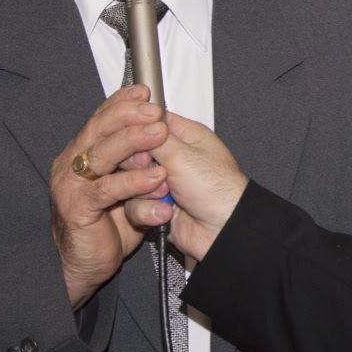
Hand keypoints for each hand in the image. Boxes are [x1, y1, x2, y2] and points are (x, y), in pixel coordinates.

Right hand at [50, 85, 168, 308]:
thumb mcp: (134, 185)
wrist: (91, 267)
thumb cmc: (112, 226)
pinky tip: (154, 178)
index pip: (104, 118)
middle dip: (130, 117)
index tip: (145, 93)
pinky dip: (133, 182)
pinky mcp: (79, 208)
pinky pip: (108, 189)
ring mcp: (74, 184)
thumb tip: (157, 125)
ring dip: (133, 142)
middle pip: (101, 129)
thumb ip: (141, 157)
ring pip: (103, 153)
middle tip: (154, 112)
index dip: (124, 104)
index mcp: (88, 153)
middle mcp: (77, 164)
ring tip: (158, 135)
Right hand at [125, 113, 247, 262]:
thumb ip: (151, 137)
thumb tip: (131, 123)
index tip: (133, 140)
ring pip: (128, 180)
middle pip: (132, 153)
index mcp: (184, 136)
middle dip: (139, 165)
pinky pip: (133, 204)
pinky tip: (166, 211)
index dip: (135, 130)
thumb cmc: (216, 188)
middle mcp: (171, 158)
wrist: (223, 229)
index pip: (147, 123)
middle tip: (156, 171)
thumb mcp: (182, 154)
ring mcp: (161, 183)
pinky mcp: (154, 205)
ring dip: (144, 190)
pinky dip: (148, 209)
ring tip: (167, 194)